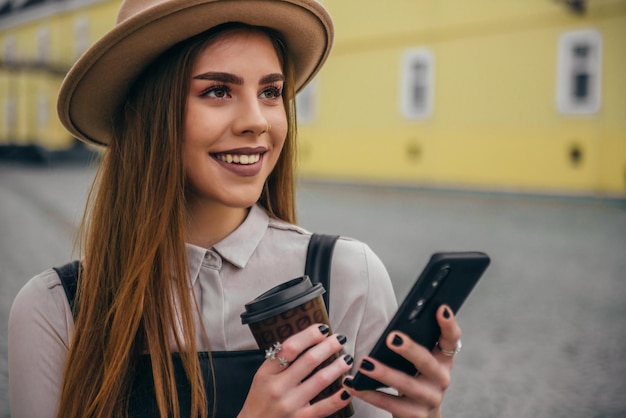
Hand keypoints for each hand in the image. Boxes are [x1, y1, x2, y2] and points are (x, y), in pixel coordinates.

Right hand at [238, 324, 353, 417]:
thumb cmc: (260, 399)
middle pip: (309, 360)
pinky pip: (324, 407)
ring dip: (338, 366)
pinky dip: (339, 398)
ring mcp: (291, 404)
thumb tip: (306, 340)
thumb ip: (279, 360)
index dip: (309, 335)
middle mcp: (279, 387)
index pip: (290, 347)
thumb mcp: (262, 376)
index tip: (322, 329)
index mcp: (267, 372)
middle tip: (340, 339)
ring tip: (347, 358)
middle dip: (328, 346)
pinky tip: (348, 389)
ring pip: (321, 380)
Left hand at [344, 305, 461, 417]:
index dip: (448, 324)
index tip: (440, 308)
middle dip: (410, 349)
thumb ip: (413, 342)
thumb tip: (392, 326)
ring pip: (406, 384)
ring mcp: (429, 398)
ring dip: (384, 373)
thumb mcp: (419, 361)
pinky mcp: (414, 415)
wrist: (419, 415)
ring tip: (364, 363)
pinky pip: (389, 404)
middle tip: (392, 338)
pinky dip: (369, 394)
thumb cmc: (414, 377)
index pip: (451, 339)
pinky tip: (353, 385)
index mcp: (443, 359)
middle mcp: (441, 378)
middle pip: (427, 362)